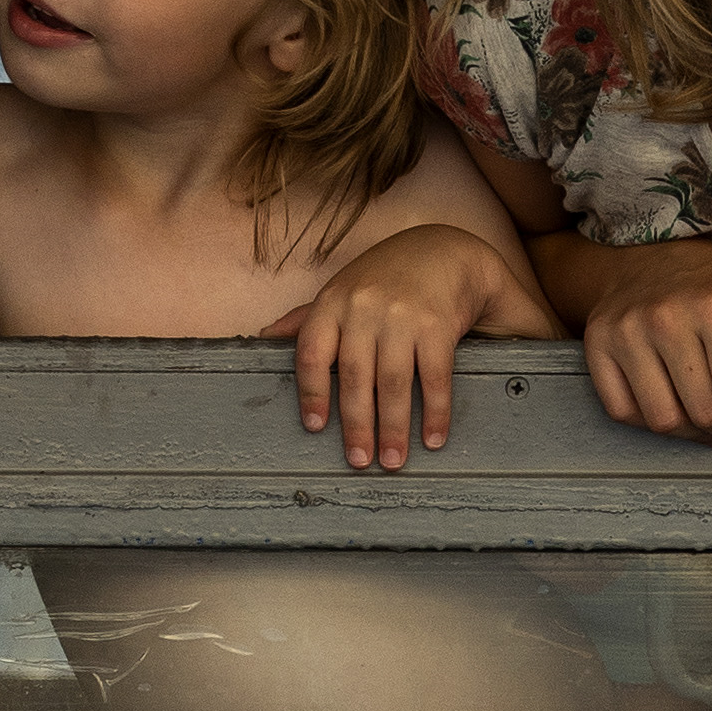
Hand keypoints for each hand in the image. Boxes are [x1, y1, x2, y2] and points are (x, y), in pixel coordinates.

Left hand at [277, 223, 536, 472]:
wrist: (447, 249)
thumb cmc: (388, 277)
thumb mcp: (344, 289)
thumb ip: (308, 316)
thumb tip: (264, 337)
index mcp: (334, 302)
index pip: (312, 352)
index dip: (310, 392)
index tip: (314, 427)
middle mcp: (364, 307)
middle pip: (353, 376)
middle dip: (356, 424)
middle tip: (359, 460)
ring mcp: (402, 316)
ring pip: (392, 382)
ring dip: (393, 427)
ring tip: (392, 461)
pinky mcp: (438, 325)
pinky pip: (434, 377)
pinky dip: (435, 411)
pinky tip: (432, 437)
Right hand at [582, 241, 711, 443]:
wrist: (648, 255)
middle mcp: (666, 318)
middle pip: (705, 413)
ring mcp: (626, 333)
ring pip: (664, 422)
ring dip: (694, 433)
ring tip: (709, 415)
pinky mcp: (597, 346)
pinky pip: (625, 413)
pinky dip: (653, 422)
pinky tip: (674, 404)